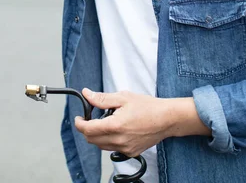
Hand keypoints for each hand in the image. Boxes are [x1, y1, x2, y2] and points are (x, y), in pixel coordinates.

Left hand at [74, 88, 209, 156]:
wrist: (167, 119)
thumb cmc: (148, 107)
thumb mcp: (123, 97)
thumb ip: (102, 98)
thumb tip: (87, 94)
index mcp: (115, 126)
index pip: (88, 129)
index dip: (79, 124)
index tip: (78, 118)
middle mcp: (119, 140)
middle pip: (92, 140)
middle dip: (86, 129)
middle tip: (90, 118)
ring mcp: (125, 148)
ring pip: (101, 146)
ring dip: (97, 135)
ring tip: (104, 122)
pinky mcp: (131, 152)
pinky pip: (113, 149)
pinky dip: (108, 140)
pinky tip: (116, 130)